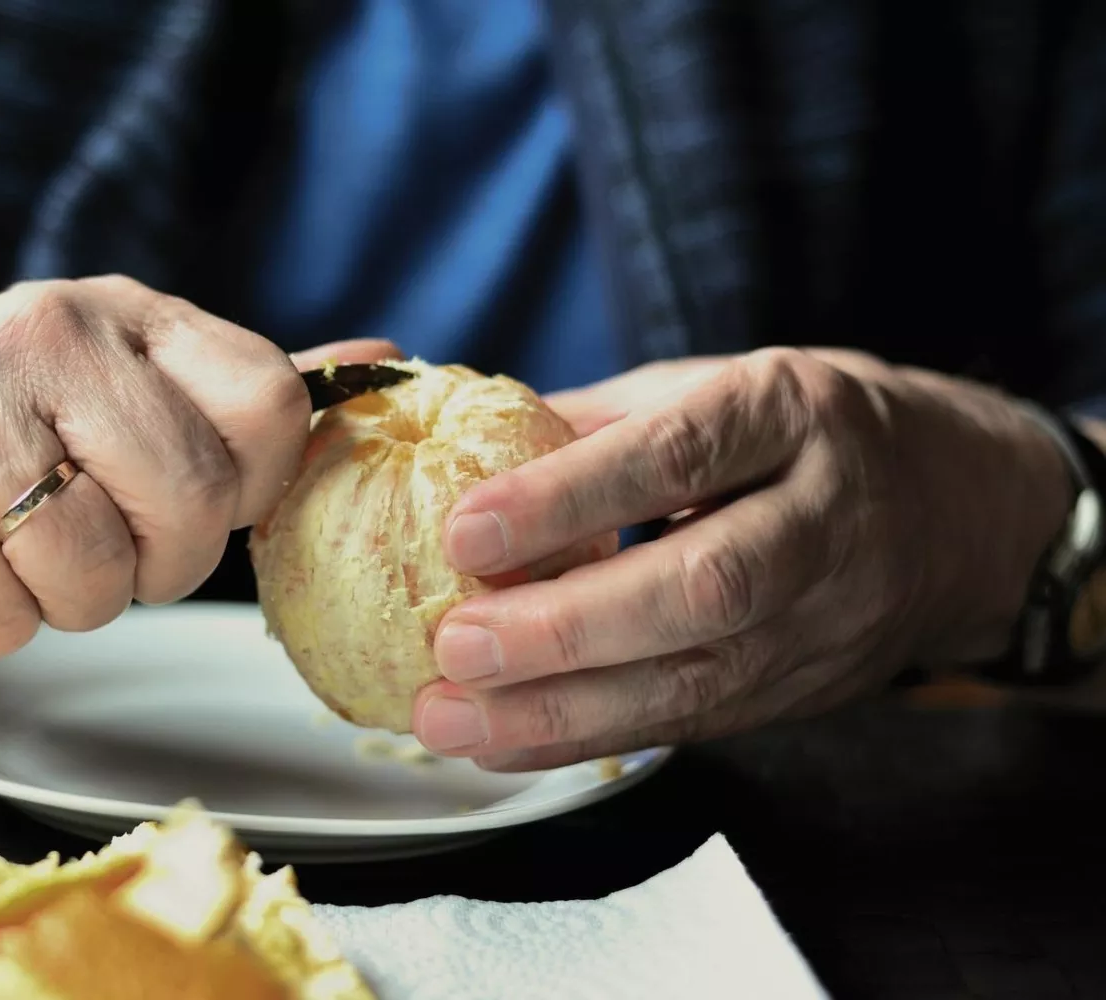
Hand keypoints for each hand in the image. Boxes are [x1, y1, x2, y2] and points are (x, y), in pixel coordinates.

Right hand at [0, 275, 396, 656]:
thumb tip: (387, 363)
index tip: (174, 499)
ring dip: (56, 601)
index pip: (271, 405)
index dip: (240, 488)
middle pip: (190, 507)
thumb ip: (238, 391)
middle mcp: (42, 330)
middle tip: (83, 539)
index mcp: (119, 310)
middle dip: (149, 564)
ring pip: (93, 582)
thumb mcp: (107, 382)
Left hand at [412, 348, 1073, 768]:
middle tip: (455, 644)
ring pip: (700, 679)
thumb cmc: (811, 433)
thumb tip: (465, 449)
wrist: (966, 510)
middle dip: (568, 628)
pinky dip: (593, 739)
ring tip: (454, 720)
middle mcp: (824, 517)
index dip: (567, 498)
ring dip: (563, 713)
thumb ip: (604, 420)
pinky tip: (507, 743)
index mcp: (793, 412)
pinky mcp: (809, 689)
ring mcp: (828, 617)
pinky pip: (696, 724)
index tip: (465, 531)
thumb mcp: (726, 384)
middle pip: (701, 587)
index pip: (677, 455)